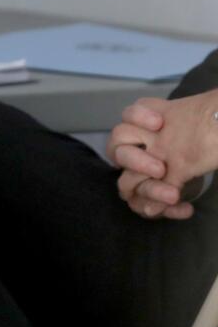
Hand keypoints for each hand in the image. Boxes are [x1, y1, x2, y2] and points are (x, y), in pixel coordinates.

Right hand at [107, 90, 217, 218]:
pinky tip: (186, 209)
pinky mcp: (153, 197)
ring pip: (128, 184)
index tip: (159, 123)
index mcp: (153, 127)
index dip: (136, 118)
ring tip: (173, 196)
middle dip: (135, 161)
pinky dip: (166, 210)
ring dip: (150, 190)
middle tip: (160, 169)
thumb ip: (187, 129)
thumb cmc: (211, 138)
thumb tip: (169, 128)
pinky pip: (146, 207)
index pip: (129, 116)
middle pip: (118, 151)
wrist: (216, 153)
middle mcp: (142, 149)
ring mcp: (145, 175)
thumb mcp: (204, 130)